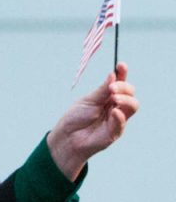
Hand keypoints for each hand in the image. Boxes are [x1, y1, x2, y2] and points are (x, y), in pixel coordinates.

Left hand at [46, 62, 138, 179]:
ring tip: (113, 98)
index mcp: (107, 96)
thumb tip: (113, 74)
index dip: (122, 73)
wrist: (67, 137)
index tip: (121, 65)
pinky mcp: (116, 131)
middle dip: (124, 87)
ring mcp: (117, 118)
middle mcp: (115, 106)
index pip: (120, 83)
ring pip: (133, 106)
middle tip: (112, 89)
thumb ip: (102, 90)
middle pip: (131, 93)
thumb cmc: (76, 117)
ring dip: (125, 99)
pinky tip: (113, 112)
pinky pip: (123, 121)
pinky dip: (119, 115)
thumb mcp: (88, 100)